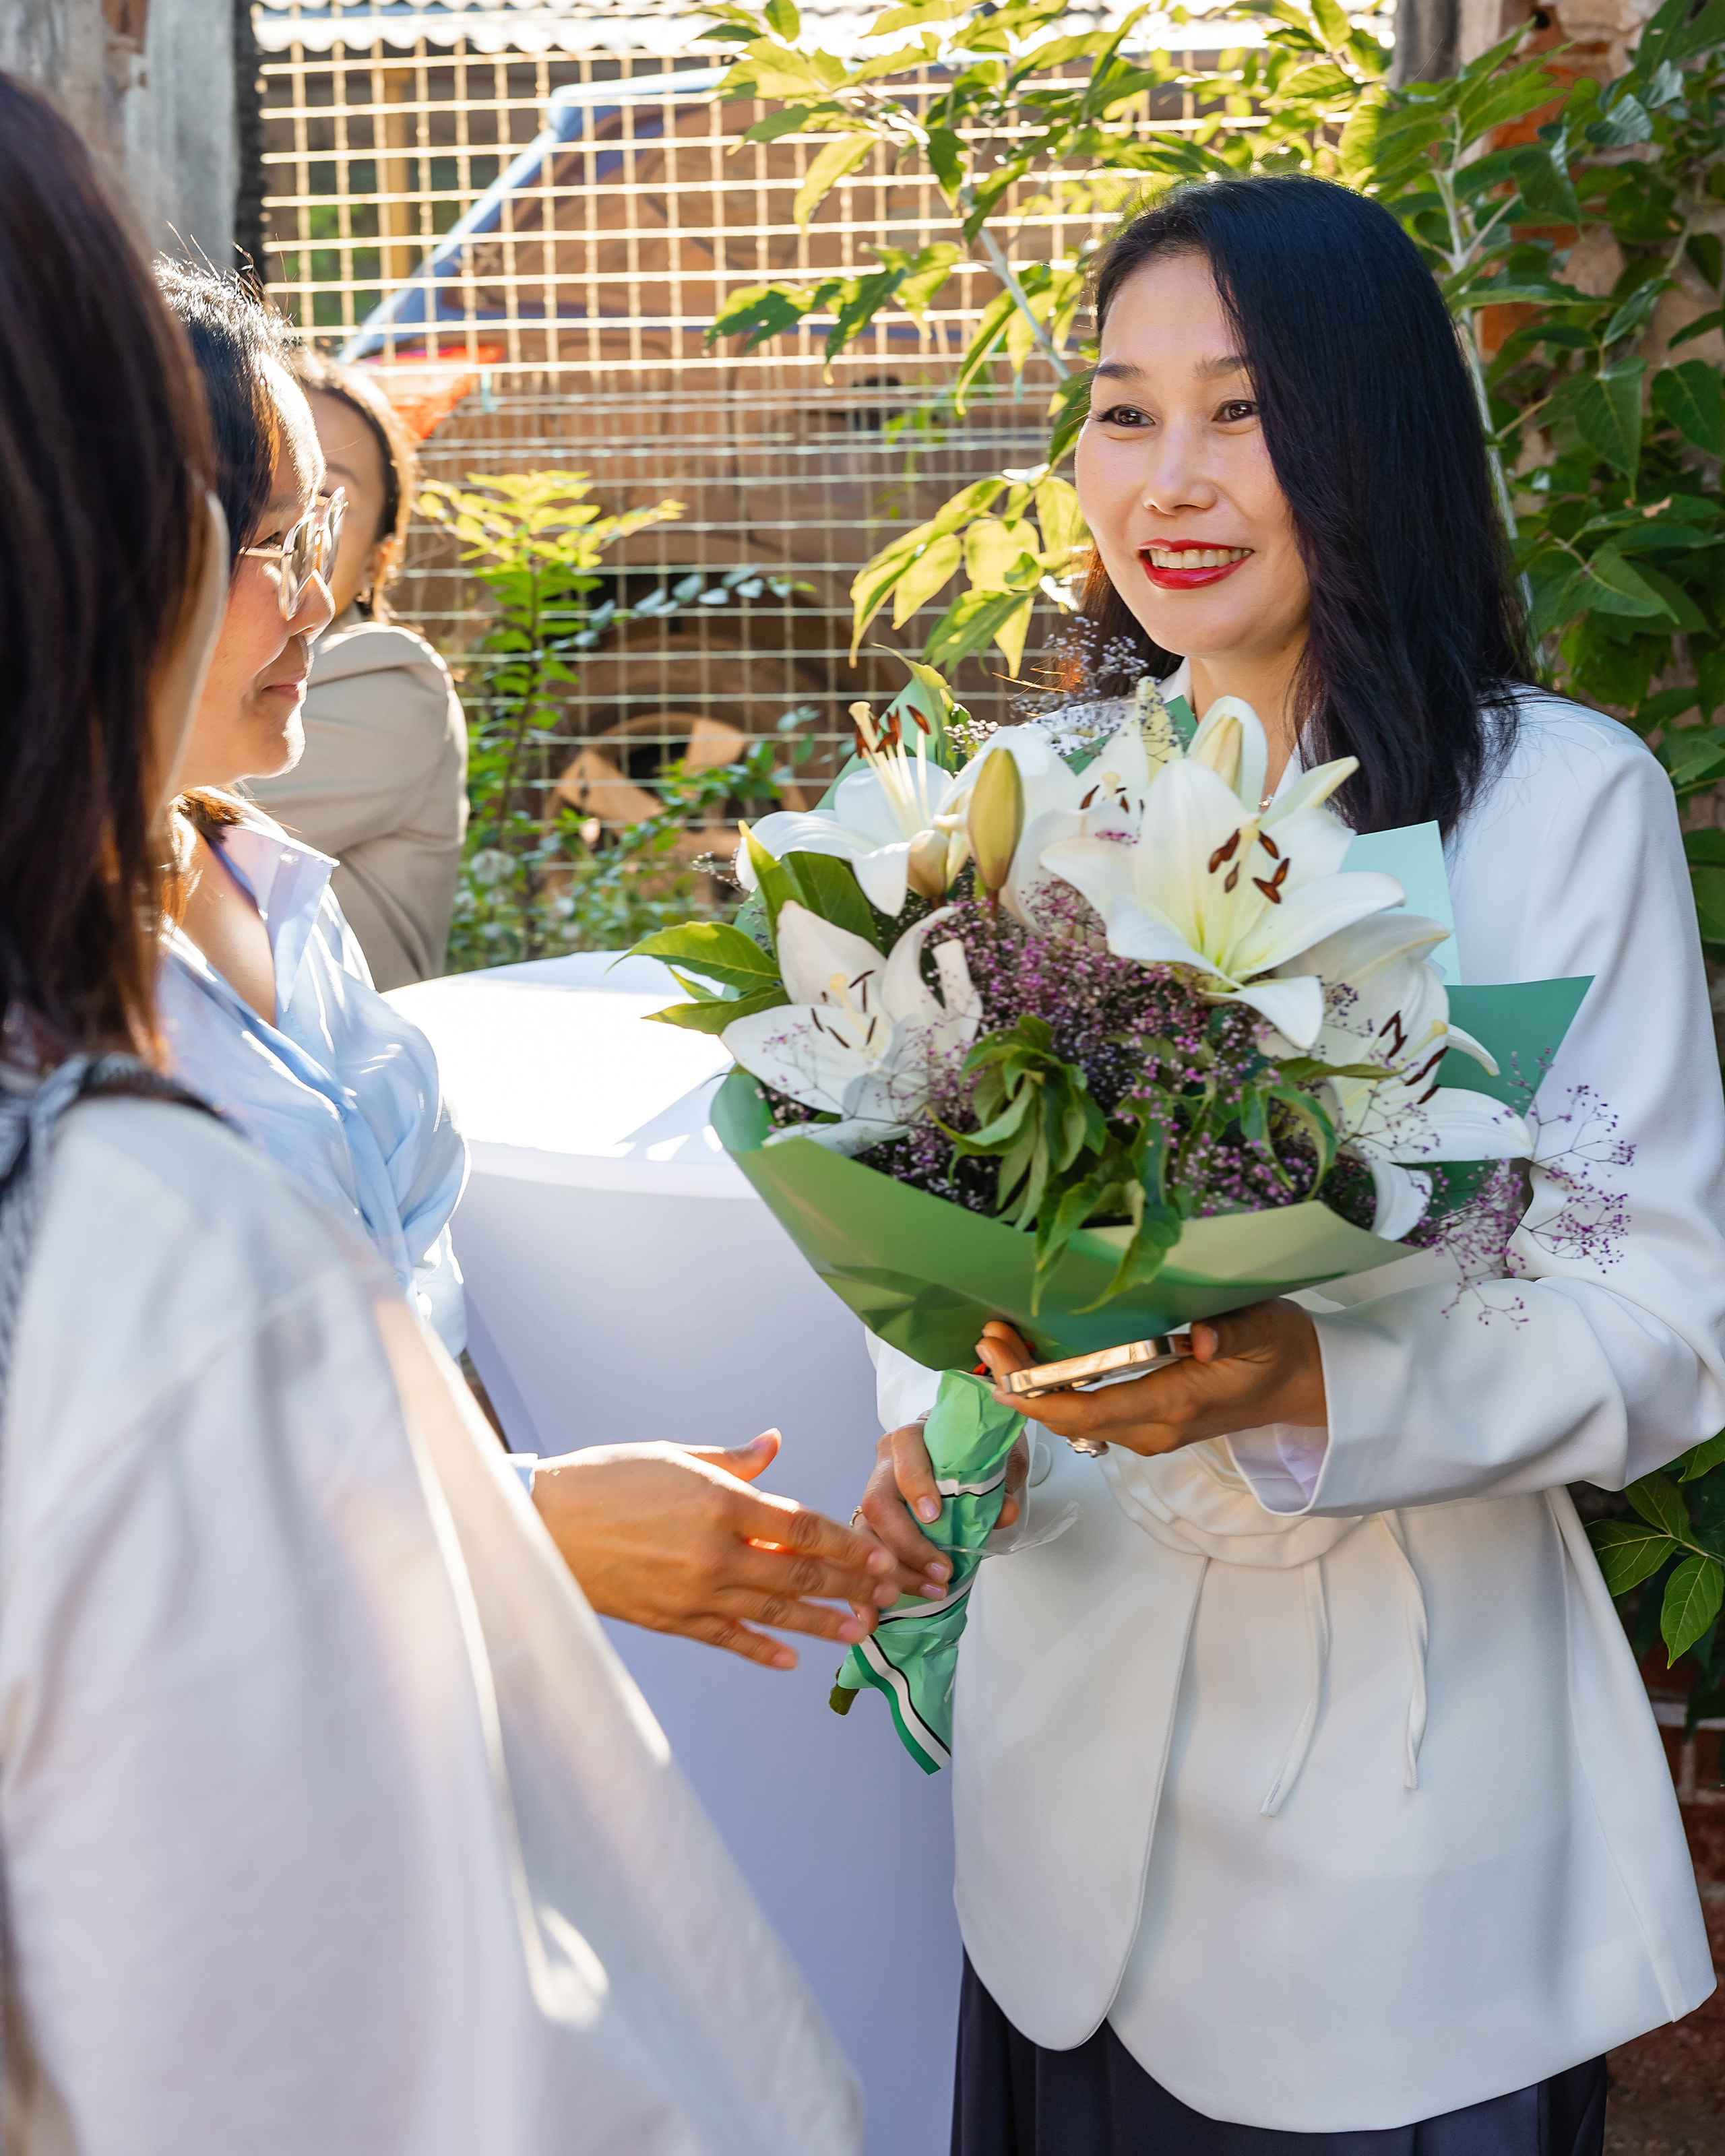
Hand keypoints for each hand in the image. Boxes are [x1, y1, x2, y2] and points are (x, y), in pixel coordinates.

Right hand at [530, 1431, 901, 1670]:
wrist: (540, 1526)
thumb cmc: (606, 1479)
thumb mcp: (674, 1455)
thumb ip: (734, 1460)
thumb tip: (775, 1444)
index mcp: (719, 1502)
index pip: (802, 1526)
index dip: (846, 1543)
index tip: (879, 1553)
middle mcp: (714, 1552)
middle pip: (799, 1573)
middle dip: (850, 1584)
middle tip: (889, 1595)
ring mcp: (693, 1592)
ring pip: (774, 1612)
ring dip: (822, 1623)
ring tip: (861, 1630)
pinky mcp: (670, 1620)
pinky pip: (728, 1639)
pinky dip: (763, 1650)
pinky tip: (792, 1659)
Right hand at [850, 1422, 1029, 1598]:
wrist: (962, 1453)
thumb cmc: (973, 1453)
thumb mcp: (996, 1461)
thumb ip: (1001, 1483)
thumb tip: (1004, 1512)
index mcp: (912, 1439)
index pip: (904, 1453)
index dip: (916, 1484)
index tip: (934, 1515)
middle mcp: (885, 1466)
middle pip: (878, 1502)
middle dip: (907, 1544)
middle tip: (941, 1571)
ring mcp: (874, 1498)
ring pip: (865, 1535)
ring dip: (895, 1572)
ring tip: (931, 1593)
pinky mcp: (870, 1529)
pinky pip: (859, 1558)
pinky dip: (864, 1590)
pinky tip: (872, 1617)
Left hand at [975, 1301, 1325, 1457]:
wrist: (1305, 1384)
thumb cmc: (1282, 1350)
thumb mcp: (1264, 1329)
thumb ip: (1233, 1332)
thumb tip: (1206, 1337)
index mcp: (1176, 1405)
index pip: (1092, 1410)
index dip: (1040, 1396)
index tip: (1003, 1370)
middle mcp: (1155, 1427)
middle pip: (1071, 1417)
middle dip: (1023, 1386)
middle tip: (989, 1340)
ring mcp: (1151, 1430)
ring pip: (1077, 1418)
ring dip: (1035, 1388)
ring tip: (1001, 1344)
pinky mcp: (1150, 1422)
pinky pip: (1091, 1413)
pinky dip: (1057, 1391)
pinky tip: (1036, 1361)